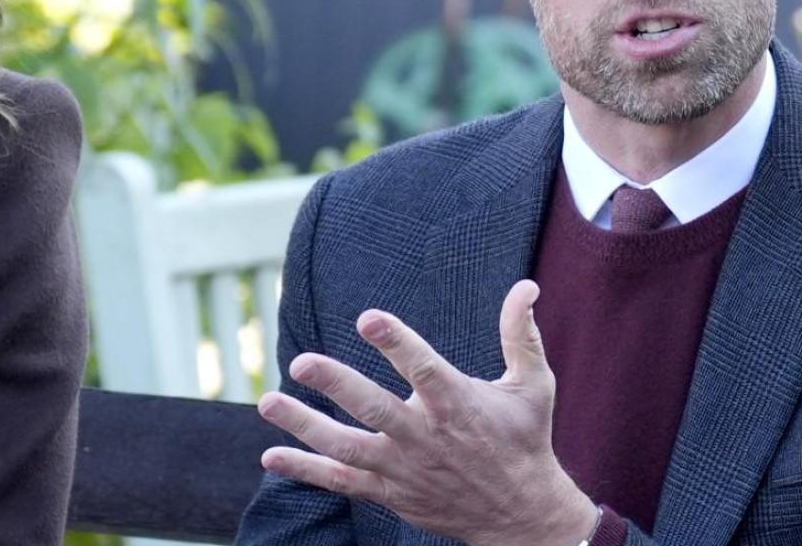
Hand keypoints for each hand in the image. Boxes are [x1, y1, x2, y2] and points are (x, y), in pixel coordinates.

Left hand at [256, 280, 597, 545]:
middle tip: (301, 362)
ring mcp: (405, 468)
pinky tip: (272, 453)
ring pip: (348, 448)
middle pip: (375, 409)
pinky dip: (306, 470)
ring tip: (268, 403)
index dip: (397, 343)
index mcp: (459, 404)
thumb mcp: (533, 386)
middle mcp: (427, 437)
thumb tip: (526, 286)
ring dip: (305, 427)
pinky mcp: (392, 493)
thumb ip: (521, 335)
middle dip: (337, 386)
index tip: (368, 319)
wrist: (522, 515)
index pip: (424, 370)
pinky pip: (343, 482)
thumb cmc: (525, 440)